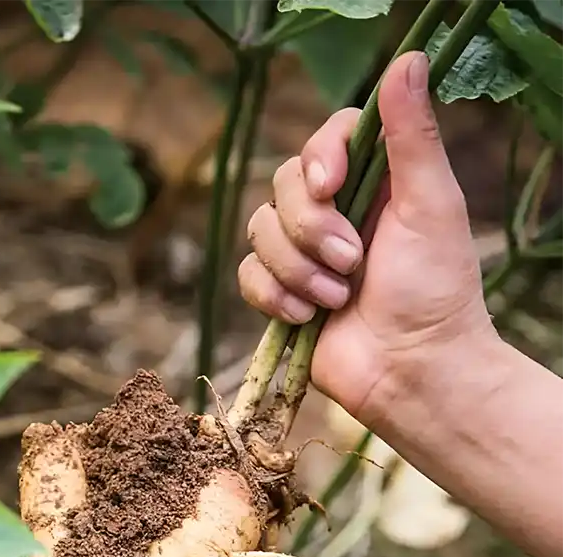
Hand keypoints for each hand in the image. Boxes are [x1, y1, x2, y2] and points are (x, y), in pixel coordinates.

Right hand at [238, 52, 495, 425]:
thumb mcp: (431, 204)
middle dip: (311, 229)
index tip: (331, 185)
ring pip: (260, 231)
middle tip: (352, 264)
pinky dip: (274, 296)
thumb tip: (408, 58)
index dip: (318, 156)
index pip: (325, 139)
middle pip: (283, 185)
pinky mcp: (283, 296)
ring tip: (338, 300)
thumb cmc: (436, 291)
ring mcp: (305, 255)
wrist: (413, 371)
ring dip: (298, 270)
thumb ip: (413, 135)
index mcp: (373, 183)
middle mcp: (335, 213)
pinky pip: (248, 276)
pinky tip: (307, 318)